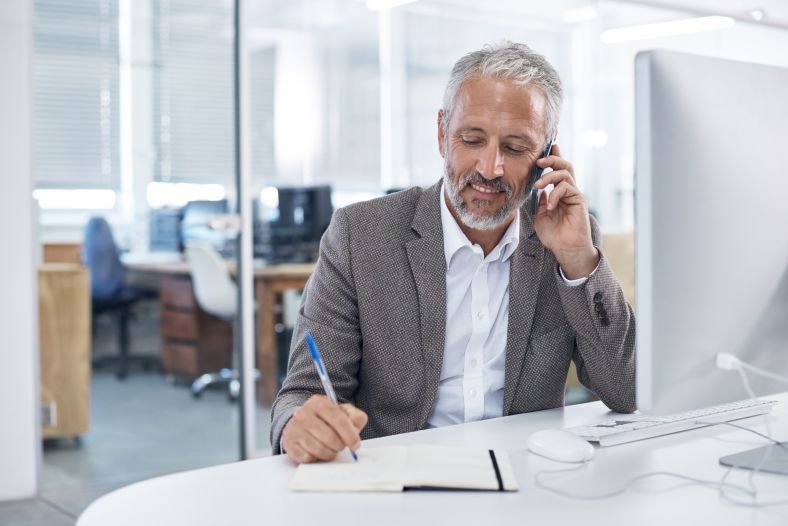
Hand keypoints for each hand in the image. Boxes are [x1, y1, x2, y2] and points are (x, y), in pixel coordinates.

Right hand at [282, 395, 367, 463]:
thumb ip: (355, 417)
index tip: (355, 445)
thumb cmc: (326, 419)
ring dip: (330, 453)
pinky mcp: (289, 444)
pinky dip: (316, 458)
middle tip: (341, 446)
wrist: (301, 422)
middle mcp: (304, 414)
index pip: (338, 420)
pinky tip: (317, 451)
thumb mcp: (342, 412)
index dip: (350, 435)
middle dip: (340, 446)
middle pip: (330, 438)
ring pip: (320, 450)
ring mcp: (294, 429)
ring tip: (330, 448)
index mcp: (319, 403)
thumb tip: (355, 431)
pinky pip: (308, 458)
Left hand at [532, 144, 598, 278]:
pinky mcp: (579, 200)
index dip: (553, 158)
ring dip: (549, 176)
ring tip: (538, 186)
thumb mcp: (541, 216)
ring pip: (565, 173)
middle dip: (552, 159)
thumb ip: (540, 201)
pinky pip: (567, 188)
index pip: (558, 171)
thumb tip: (539, 189)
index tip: (547, 147)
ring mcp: (574, 195)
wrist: (566, 249)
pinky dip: (555, 193)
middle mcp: (569, 191)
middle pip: (565, 166)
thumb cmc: (554, 235)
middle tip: (539, 162)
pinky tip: (550, 205)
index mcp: (559, 193)